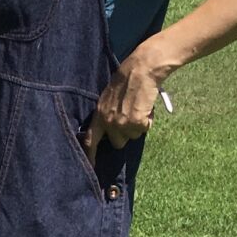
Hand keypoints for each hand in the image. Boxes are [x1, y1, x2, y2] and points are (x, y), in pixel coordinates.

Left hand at [85, 43, 170, 158]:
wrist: (141, 69)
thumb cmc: (126, 80)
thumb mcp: (107, 98)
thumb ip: (105, 115)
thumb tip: (108, 132)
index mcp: (98, 116)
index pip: (89, 141)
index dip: (90, 156)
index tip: (91, 168)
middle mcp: (109, 123)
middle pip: (117, 143)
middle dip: (125, 133)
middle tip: (130, 116)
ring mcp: (123, 124)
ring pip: (132, 136)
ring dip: (137, 126)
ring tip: (138, 107)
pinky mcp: (137, 122)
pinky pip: (144, 129)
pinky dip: (148, 120)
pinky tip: (146, 106)